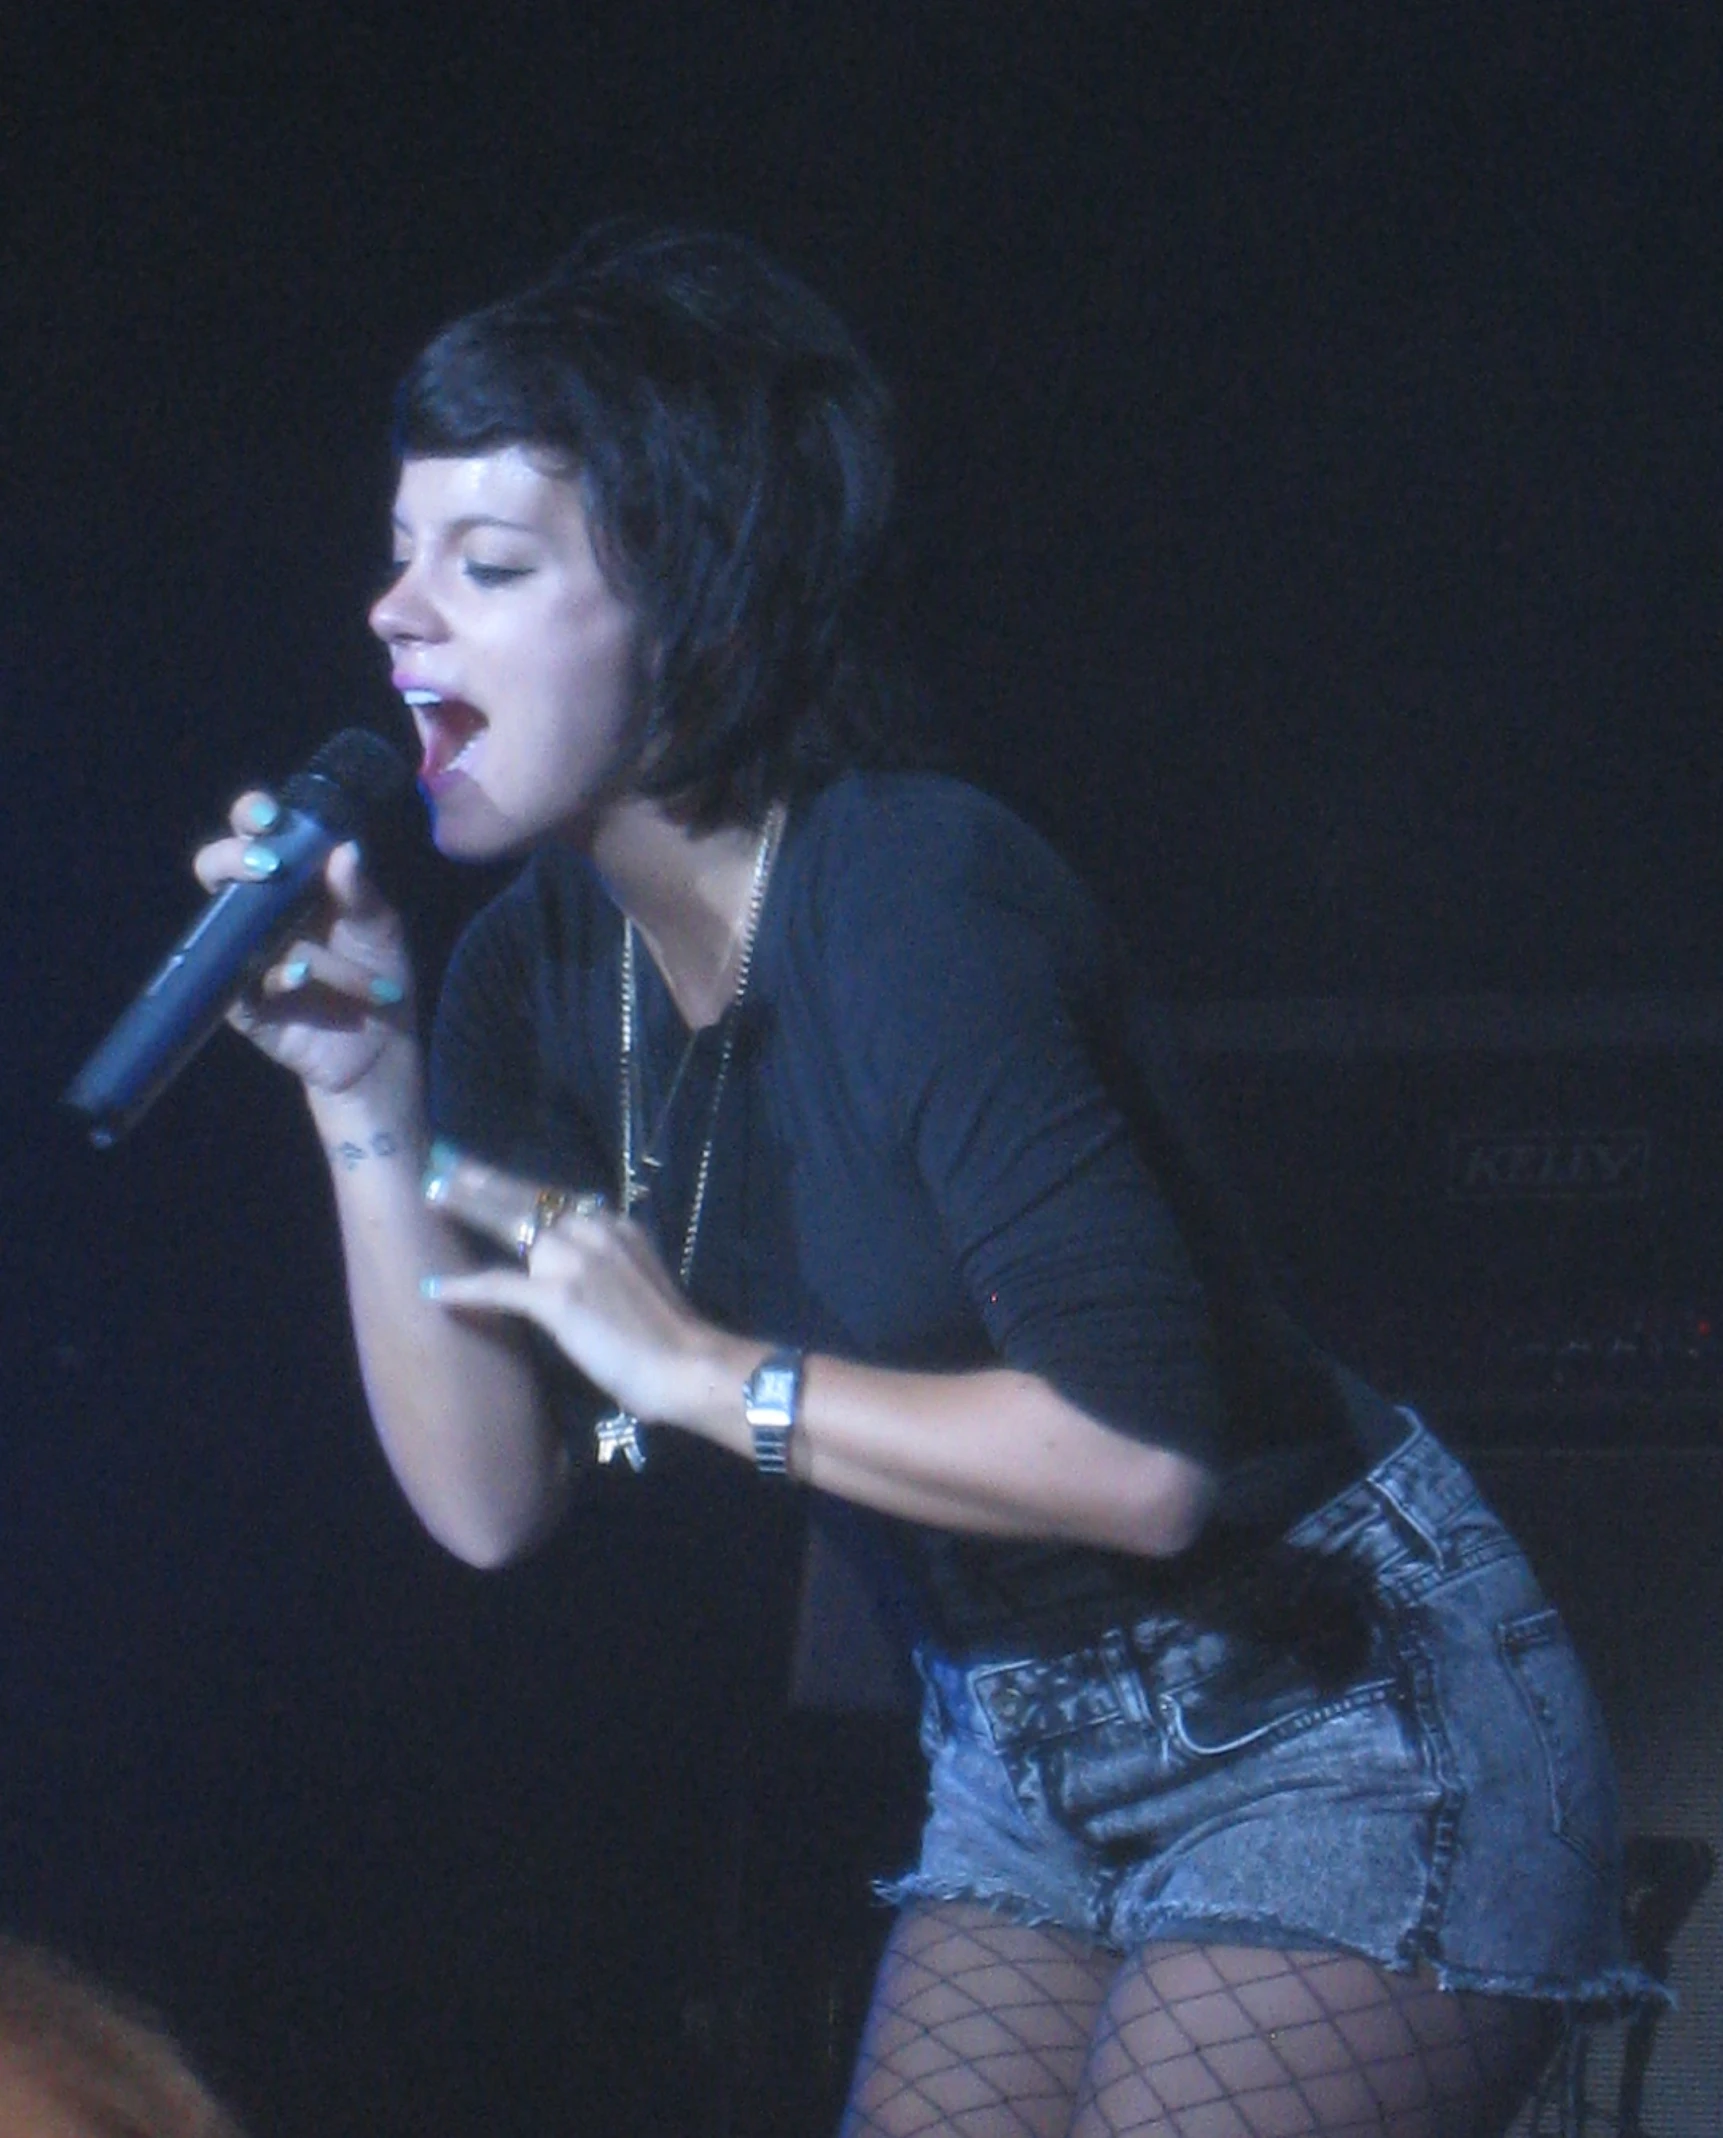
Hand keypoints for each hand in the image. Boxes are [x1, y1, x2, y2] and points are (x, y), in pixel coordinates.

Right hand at [193, 790, 416, 1095]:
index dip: (252, 816)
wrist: (382, 1045)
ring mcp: (244, 955)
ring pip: (234, 927)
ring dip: (282, 936)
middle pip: (215, 868)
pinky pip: (243, 984)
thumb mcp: (380, 929)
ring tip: (310, 951)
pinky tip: (301, 977)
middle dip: (232, 858)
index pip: (258, 834)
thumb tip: (344, 849)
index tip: (268, 815)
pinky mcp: (242, 1003)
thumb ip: (361, 892)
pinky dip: (276, 977)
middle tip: (266, 864)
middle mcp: (260, 912)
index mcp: (293, 882)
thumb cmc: (379, 974)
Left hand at [419, 1147, 729, 1428]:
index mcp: (616, 1228)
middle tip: (443, 1166)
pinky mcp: (557, 1296)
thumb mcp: (642, 1280)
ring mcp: (573, 1261)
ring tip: (433, 1194)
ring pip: (510, 1223)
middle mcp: (594, 1231)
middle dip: (482, 1181)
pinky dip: (463, 1286)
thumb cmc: (672, 1338)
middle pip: (527, 1198)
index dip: (519, 1187)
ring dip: (468, 1207)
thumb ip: (611, 1267)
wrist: (688, 1364)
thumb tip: (584, 1274)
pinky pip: (498, 1285)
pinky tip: (434, 1287)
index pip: (558, 1199)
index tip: (491, 1175)